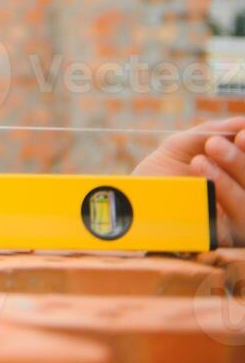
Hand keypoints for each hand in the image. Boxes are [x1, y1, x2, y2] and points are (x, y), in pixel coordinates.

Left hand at [133, 116, 244, 247]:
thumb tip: (243, 122)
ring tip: (201, 158)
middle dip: (241, 160)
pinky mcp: (225, 240)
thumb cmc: (162, 173)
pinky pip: (239, 222)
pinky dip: (225, 195)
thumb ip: (214, 132)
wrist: (129, 204)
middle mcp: (243, 201)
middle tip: (215, 143)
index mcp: (238, 179)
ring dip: (234, 173)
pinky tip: (204, 176)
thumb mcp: (186, 146)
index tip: (241, 134)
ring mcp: (237, 223)